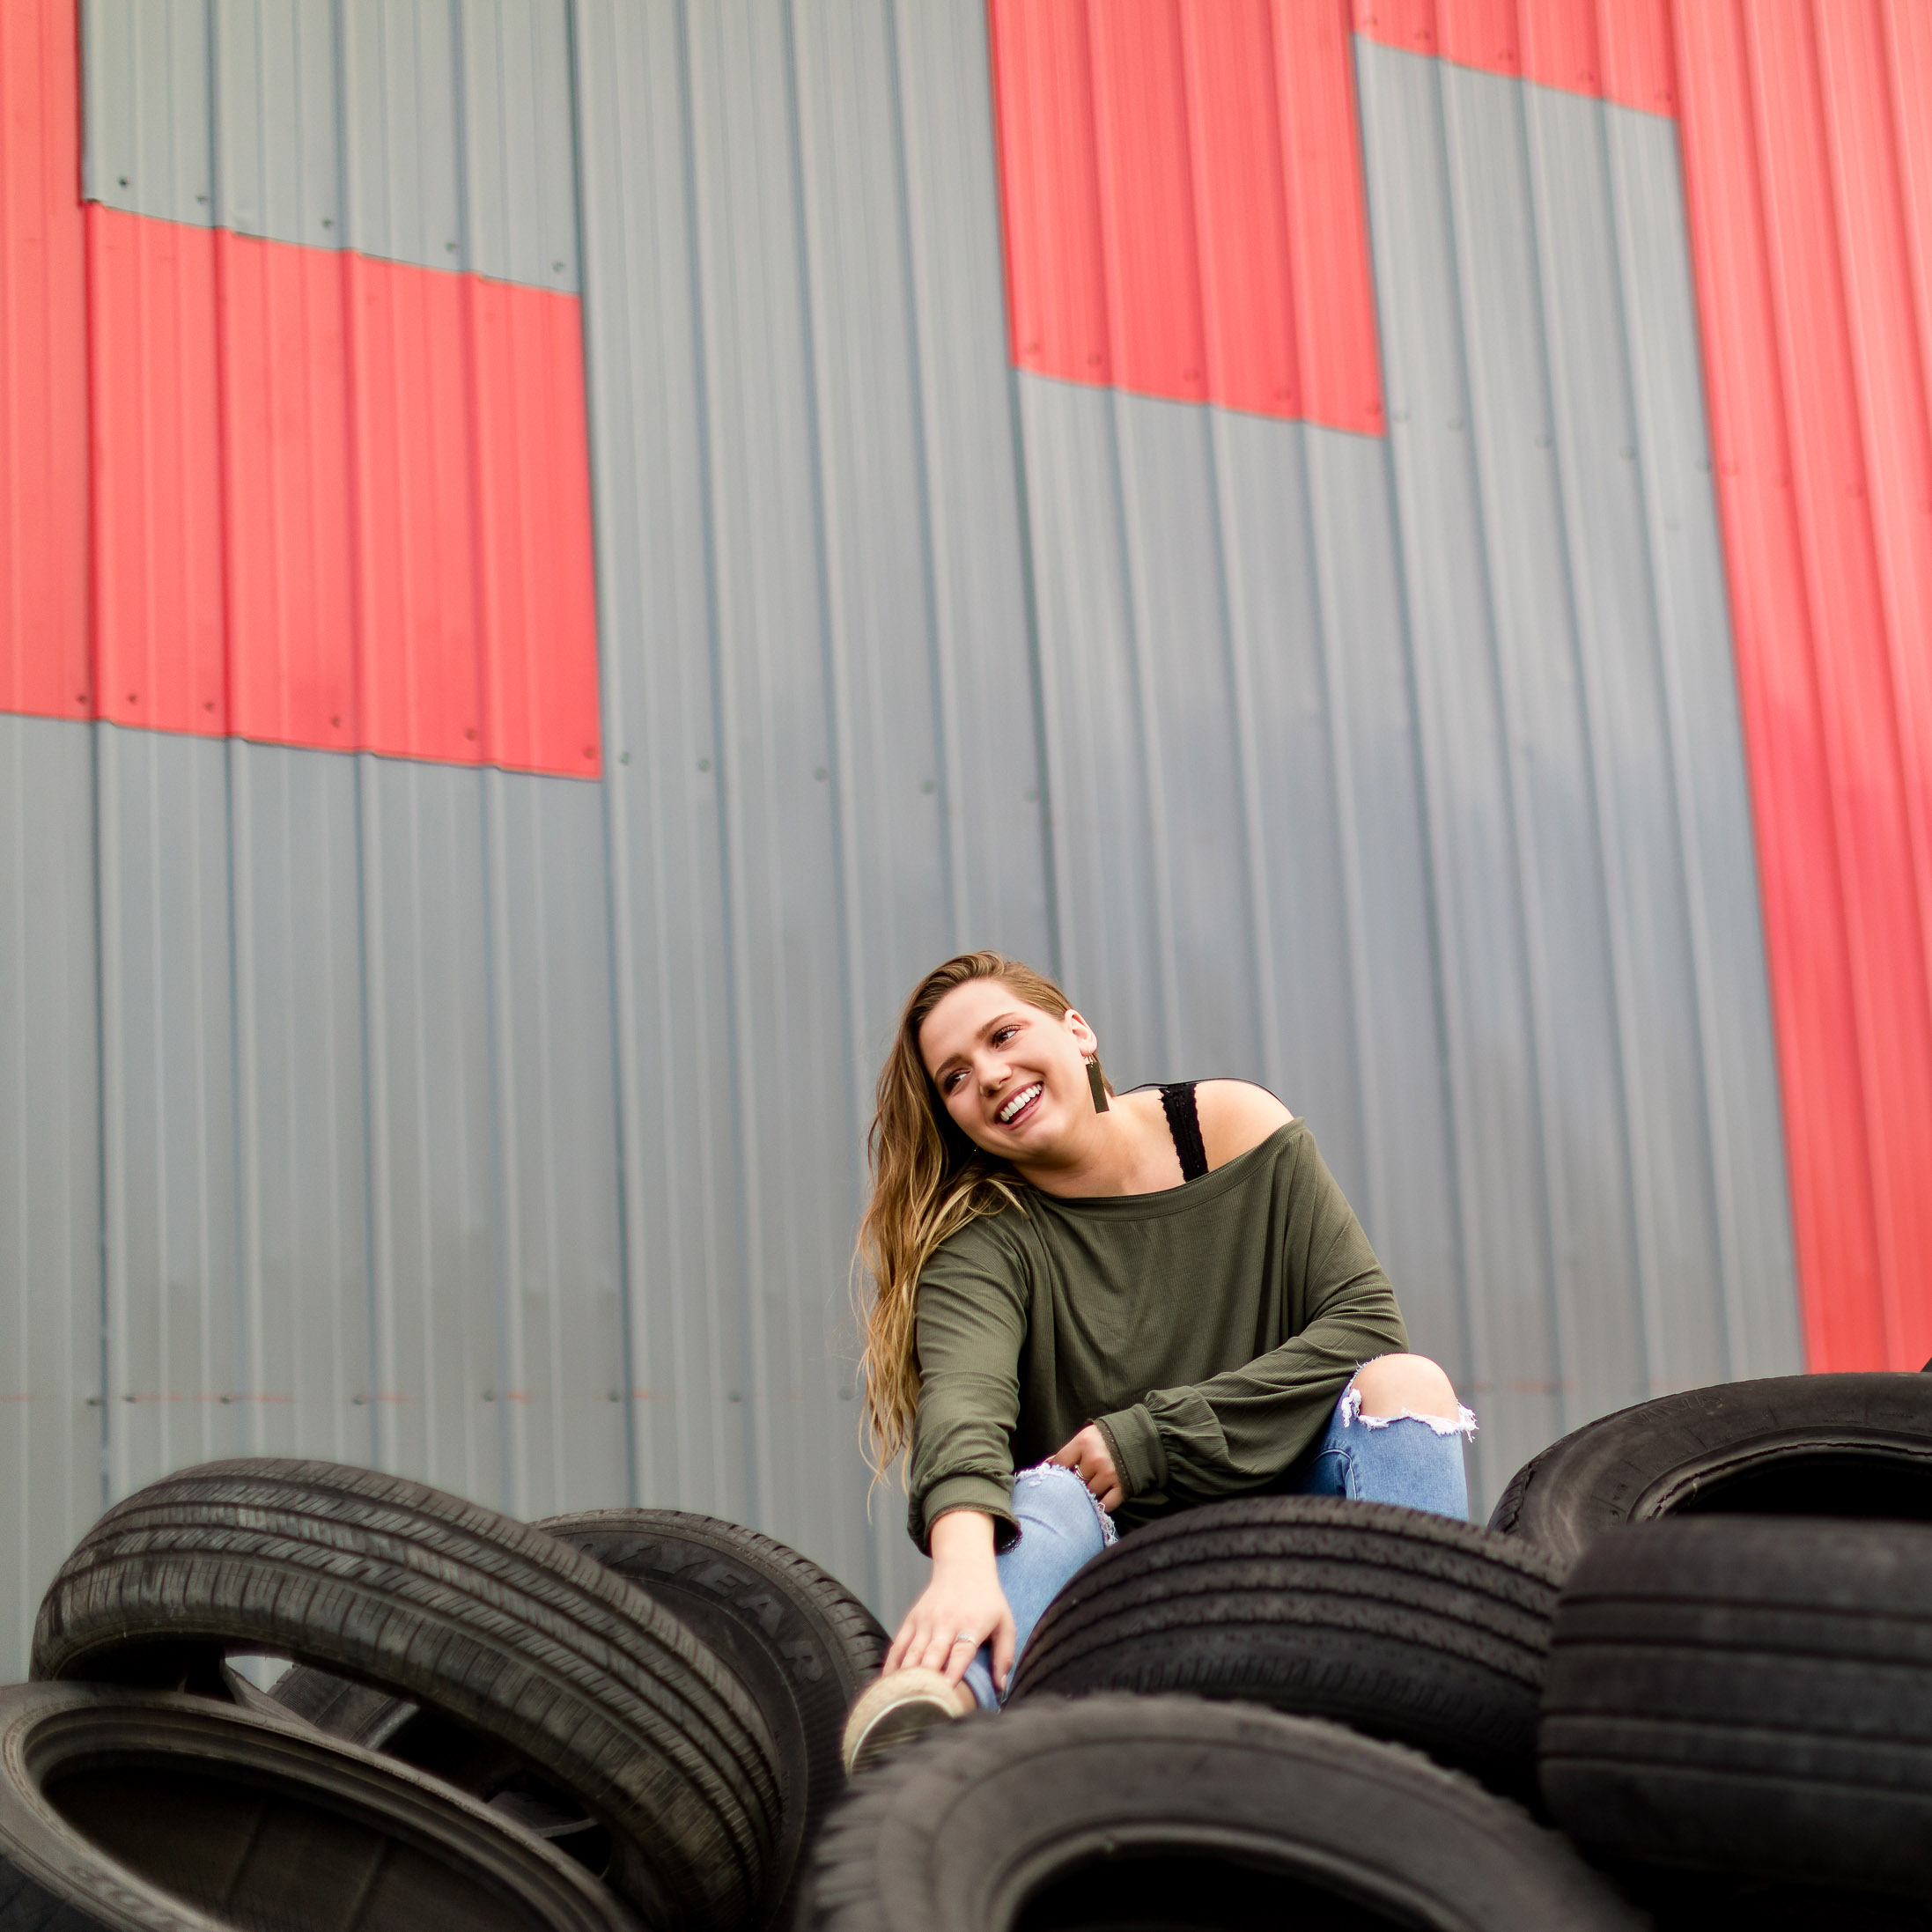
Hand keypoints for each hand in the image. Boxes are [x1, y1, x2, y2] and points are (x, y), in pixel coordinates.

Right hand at [884, 1509, 1017, 1692]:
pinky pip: (899, 1645)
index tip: (946, 1691)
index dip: (953, 1671)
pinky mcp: (912, 1619)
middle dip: (926, 1679)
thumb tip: (1001, 1687)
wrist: (963, 1568)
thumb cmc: (987, 1600)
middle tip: (922, 1703)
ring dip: (907, 1676)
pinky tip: (888, 1684)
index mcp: (971, 1624)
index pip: (961, 1652)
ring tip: (901, 1700)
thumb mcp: (1005, 1623)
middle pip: (932, 1654)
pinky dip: (892, 1665)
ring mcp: (926, 1621)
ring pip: (913, 1652)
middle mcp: (946, 1623)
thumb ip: (1005, 1655)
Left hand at [1050, 1424, 1123, 1512]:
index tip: (1055, 1477)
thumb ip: (1070, 1451)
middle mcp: (1095, 1458)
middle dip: (1072, 1485)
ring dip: (1087, 1495)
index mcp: (1084, 1442)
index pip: (1060, 1463)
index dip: (1055, 1472)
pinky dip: (1100, 1506)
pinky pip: (1105, 1505)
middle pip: (1073, 1481)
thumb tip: (1048, 1465)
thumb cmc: (1111, 1436)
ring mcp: (1109, 1473)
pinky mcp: (1123, 1487)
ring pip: (1088, 1494)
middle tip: (1072, 1488)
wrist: (1145, 1436)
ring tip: (1088, 1492)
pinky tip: (1098, 1502)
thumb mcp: (1088, 1436)